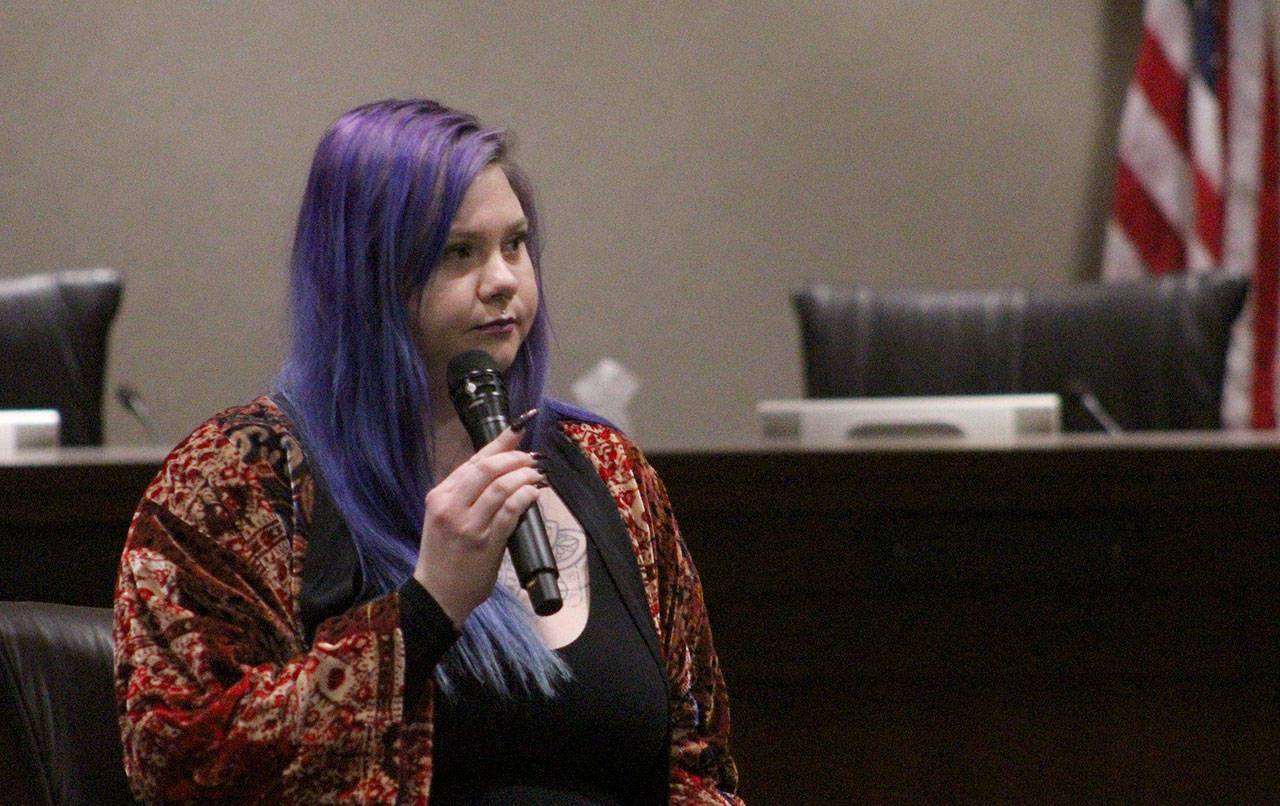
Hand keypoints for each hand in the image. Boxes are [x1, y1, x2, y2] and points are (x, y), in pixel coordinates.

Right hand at [413, 424, 543, 627]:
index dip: (500, 441)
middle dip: (515, 457)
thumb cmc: (444, 556)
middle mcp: (451, 506)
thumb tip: (499, 469)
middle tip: (532, 458)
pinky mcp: (485, 543)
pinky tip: (534, 493)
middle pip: (487, 467)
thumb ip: (465, 494)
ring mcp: (468, 525)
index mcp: (440, 496)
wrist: (437, 595)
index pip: (473, 460)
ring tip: (536, 475)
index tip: (519, 427)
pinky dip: (525, 497)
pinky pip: (510, 511)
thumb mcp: (445, 518)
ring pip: (501, 486)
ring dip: (524, 476)